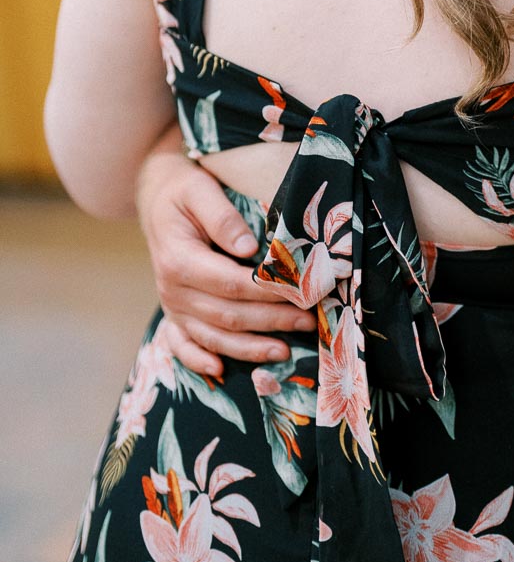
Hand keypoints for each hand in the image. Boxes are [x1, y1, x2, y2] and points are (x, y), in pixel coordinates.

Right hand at [136, 130, 312, 375]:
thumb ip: (222, 217)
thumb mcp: (199, 190)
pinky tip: (220, 371)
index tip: (300, 293)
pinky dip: (198, 361)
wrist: (157, 198)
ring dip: (249, 347)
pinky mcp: (173, 313)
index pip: (230, 284)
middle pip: (228, 315)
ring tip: (284, 351)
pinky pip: (183, 345)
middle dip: (271, 321)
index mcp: (179, 260)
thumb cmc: (184, 192)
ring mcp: (172, 305)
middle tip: (308, 322)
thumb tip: (249, 247)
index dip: (267, 293)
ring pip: (212, 336)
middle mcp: (173, 289)